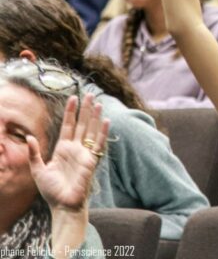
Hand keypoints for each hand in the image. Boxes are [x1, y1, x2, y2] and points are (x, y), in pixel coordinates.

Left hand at [30, 94, 109, 211]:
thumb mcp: (38, 170)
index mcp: (63, 149)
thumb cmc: (51, 191)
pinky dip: (103, 132)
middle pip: (82, 124)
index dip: (70, 112)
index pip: (68, 125)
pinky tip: (106, 121)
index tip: (72, 97)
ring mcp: (84, 153)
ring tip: (98, 102)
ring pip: (91, 130)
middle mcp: (75, 148)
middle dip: (85, 109)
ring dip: (95, 116)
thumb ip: (34, 153)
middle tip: (90, 94)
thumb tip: (30, 136)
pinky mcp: (91, 161)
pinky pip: (99, 144)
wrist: (62, 205)